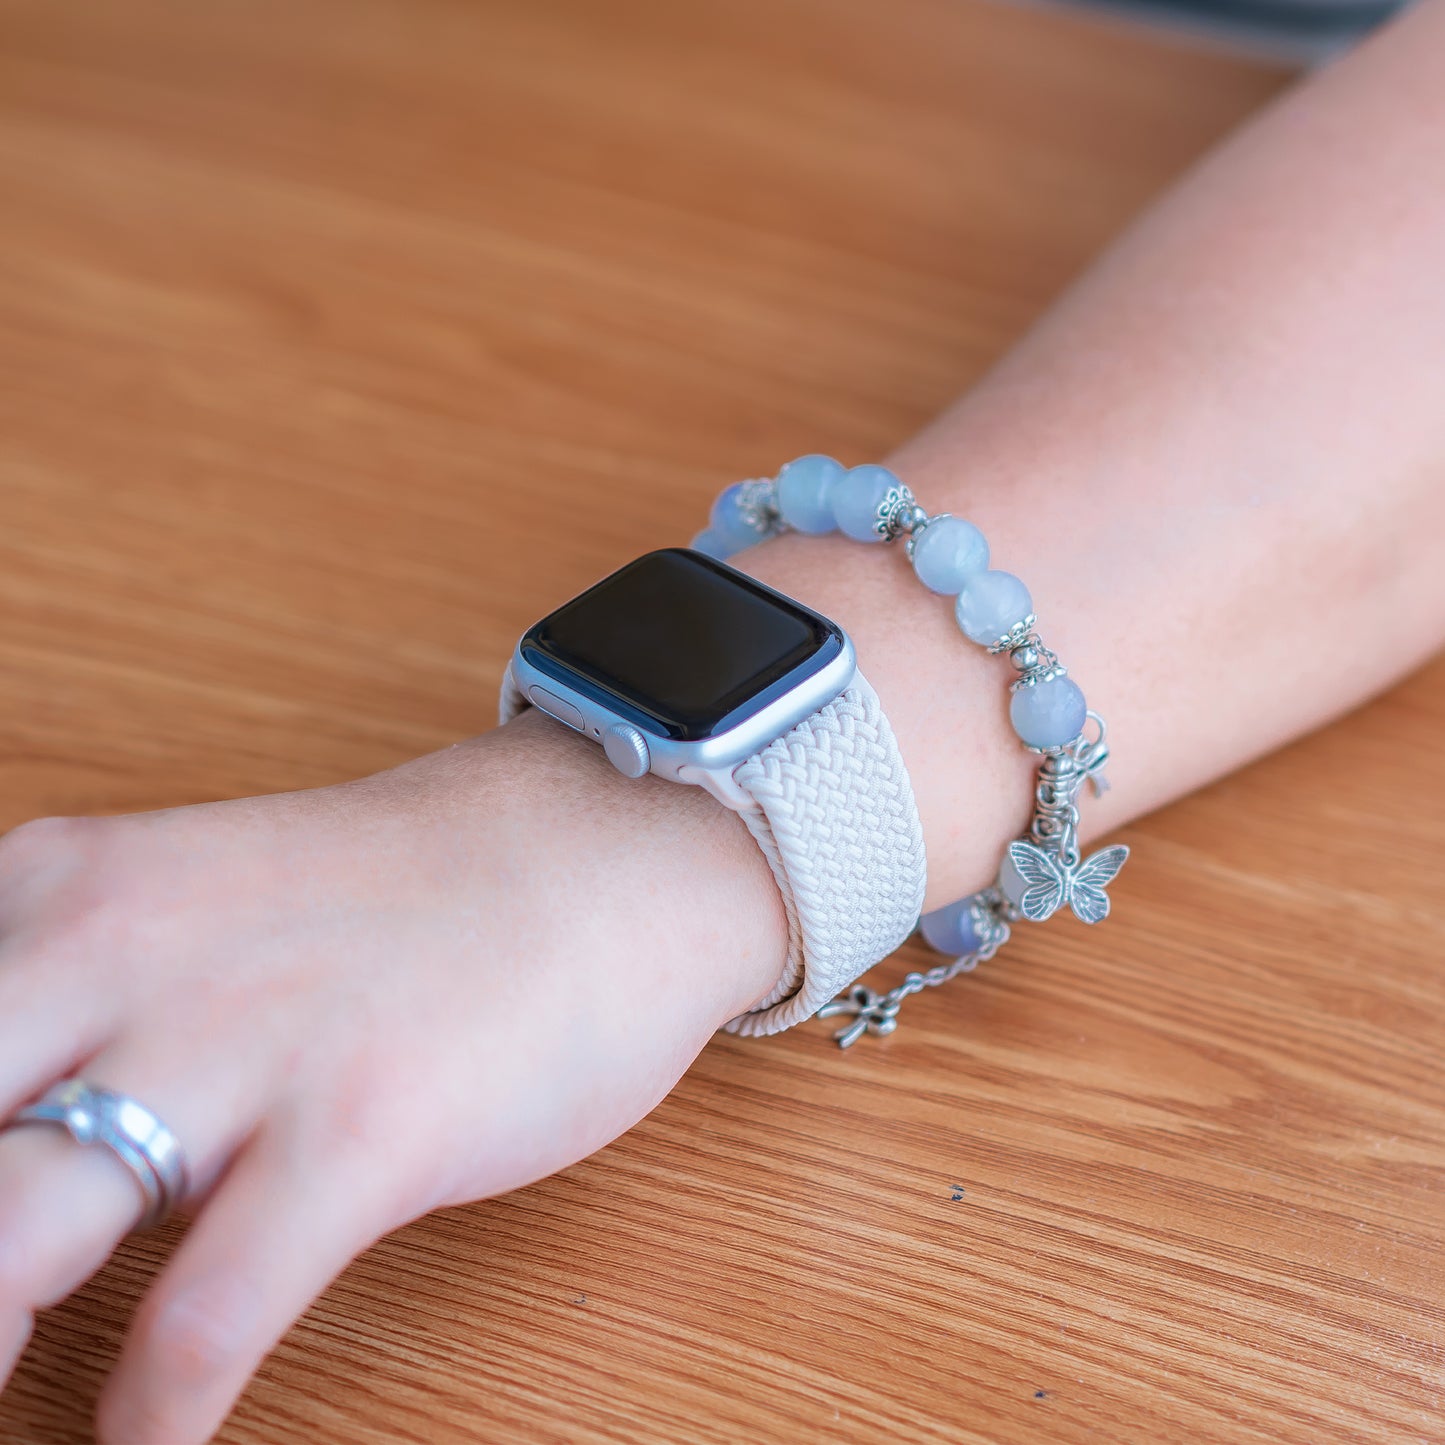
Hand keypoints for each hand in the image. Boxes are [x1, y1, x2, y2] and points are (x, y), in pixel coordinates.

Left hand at [0, 710, 785, 1442]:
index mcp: (65, 889)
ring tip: (5, 1396)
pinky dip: (154, 1415)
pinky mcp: (363, 1128)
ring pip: (6, 1247)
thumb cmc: (405, 893)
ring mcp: (245, 1043)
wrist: (598, 850)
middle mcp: (123, 956)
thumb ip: (62, 998)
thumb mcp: (183, 901)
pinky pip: (203, 1321)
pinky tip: (149, 1438)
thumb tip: (4, 1127)